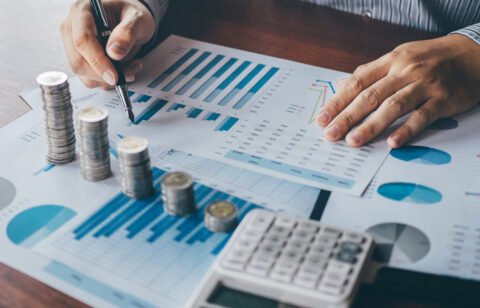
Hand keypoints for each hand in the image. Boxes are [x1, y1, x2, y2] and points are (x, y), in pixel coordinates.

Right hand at [60, 0, 154, 88]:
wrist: (132, 21)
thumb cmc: (131, 15)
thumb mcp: (137, 18)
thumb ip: (128, 32)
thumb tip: (114, 52)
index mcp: (82, 11)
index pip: (82, 40)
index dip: (97, 61)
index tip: (114, 75)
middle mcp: (73, 28)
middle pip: (78, 61)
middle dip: (104, 75)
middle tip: (128, 74)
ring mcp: (73, 45)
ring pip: (83, 73)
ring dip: (108, 80)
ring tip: (130, 69)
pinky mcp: (81, 59)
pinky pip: (90, 78)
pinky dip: (108, 81)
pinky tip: (123, 70)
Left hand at [316, 34, 479, 147]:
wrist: (473, 54)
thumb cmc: (430, 58)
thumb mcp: (398, 57)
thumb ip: (369, 72)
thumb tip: (341, 84)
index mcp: (390, 61)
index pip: (357, 83)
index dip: (337, 101)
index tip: (322, 119)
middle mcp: (405, 72)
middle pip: (370, 96)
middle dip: (347, 117)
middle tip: (330, 134)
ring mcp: (424, 85)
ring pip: (393, 106)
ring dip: (371, 126)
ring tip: (353, 141)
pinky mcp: (443, 100)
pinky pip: (423, 116)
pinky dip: (407, 130)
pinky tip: (393, 142)